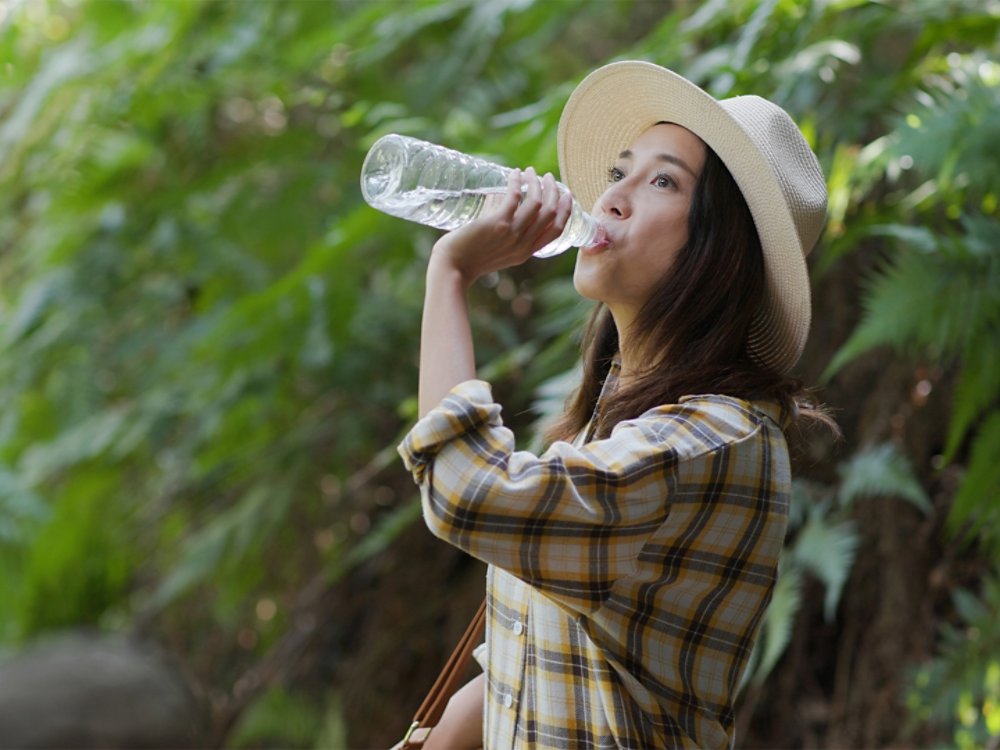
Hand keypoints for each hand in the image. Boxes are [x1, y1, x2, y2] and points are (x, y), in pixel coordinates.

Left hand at [430, 167, 572, 286]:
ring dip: (536, 183)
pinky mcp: (497, 224)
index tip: (566, 194)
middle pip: (550, 213)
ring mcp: (511, 234)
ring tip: (531, 172)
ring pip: (536, 203)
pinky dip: (517, 182)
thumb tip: (506, 208)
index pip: (556, 230)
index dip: (565, 210)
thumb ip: (509, 238)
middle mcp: (523, 244)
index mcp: (526, 252)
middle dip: (553, 191)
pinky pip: (514, 197)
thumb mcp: (499, 253)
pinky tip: (515, 174)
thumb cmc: (470, 260)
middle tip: (548, 177)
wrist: (452, 268)